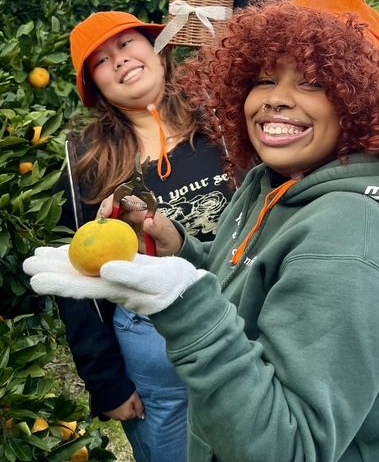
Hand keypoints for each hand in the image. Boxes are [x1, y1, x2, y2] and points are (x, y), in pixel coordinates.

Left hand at [23, 245, 204, 315]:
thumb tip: (104, 269)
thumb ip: (130, 276)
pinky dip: (81, 255)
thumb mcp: (155, 281)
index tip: (34, 279)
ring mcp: (114, 280)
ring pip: (82, 270)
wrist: (187, 292)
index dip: (57, 282)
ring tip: (39, 254)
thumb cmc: (173, 287)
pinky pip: (96, 262)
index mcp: (114, 290)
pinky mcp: (121, 272)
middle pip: (75, 278)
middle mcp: (109, 286)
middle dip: (51, 270)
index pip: (80, 287)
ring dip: (60, 263)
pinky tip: (70, 250)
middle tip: (27, 261)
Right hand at [99, 195, 182, 255]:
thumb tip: (148, 221)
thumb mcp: (167, 238)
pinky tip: (97, 237)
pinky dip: (102, 229)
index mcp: (145, 210)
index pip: (127, 199)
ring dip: (101, 220)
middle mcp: (134, 212)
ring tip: (95, 231)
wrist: (170, 249)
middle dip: (104, 209)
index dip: (114, 202)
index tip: (106, 213)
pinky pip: (109, 226)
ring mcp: (127, 221)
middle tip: (97, 223)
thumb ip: (159, 229)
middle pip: (114, 203)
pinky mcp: (122, 230)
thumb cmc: (170, 241)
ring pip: (109, 213)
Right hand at [105, 392, 144, 420]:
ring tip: (120, 399)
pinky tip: (115, 401)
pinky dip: (115, 408)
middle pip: (127, 414)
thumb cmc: (124, 393)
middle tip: (126, 398)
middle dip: (128, 408)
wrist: (107, 389)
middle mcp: (119, 418)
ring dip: (121, 408)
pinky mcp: (106, 413)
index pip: (135, 414)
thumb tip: (142, 417)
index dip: (135, 406)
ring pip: (120, 413)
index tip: (132, 399)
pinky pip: (113, 411)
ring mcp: (111, 416)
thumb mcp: (135, 397)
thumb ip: (139, 407)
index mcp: (126, 416)